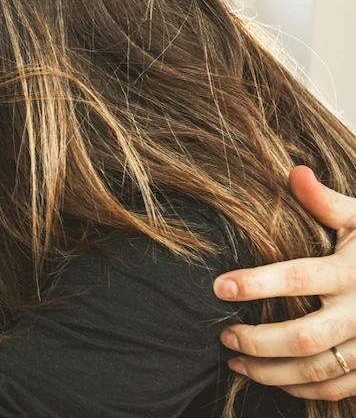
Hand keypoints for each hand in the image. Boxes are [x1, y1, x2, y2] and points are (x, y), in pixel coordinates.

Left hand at [213, 166, 355, 400]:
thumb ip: (326, 202)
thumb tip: (295, 172)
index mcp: (352, 271)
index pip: (298, 278)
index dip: (257, 284)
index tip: (219, 287)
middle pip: (303, 337)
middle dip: (257, 339)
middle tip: (223, 334)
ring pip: (317, 370)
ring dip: (270, 372)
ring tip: (234, 360)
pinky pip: (338, 388)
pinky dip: (302, 391)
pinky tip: (272, 379)